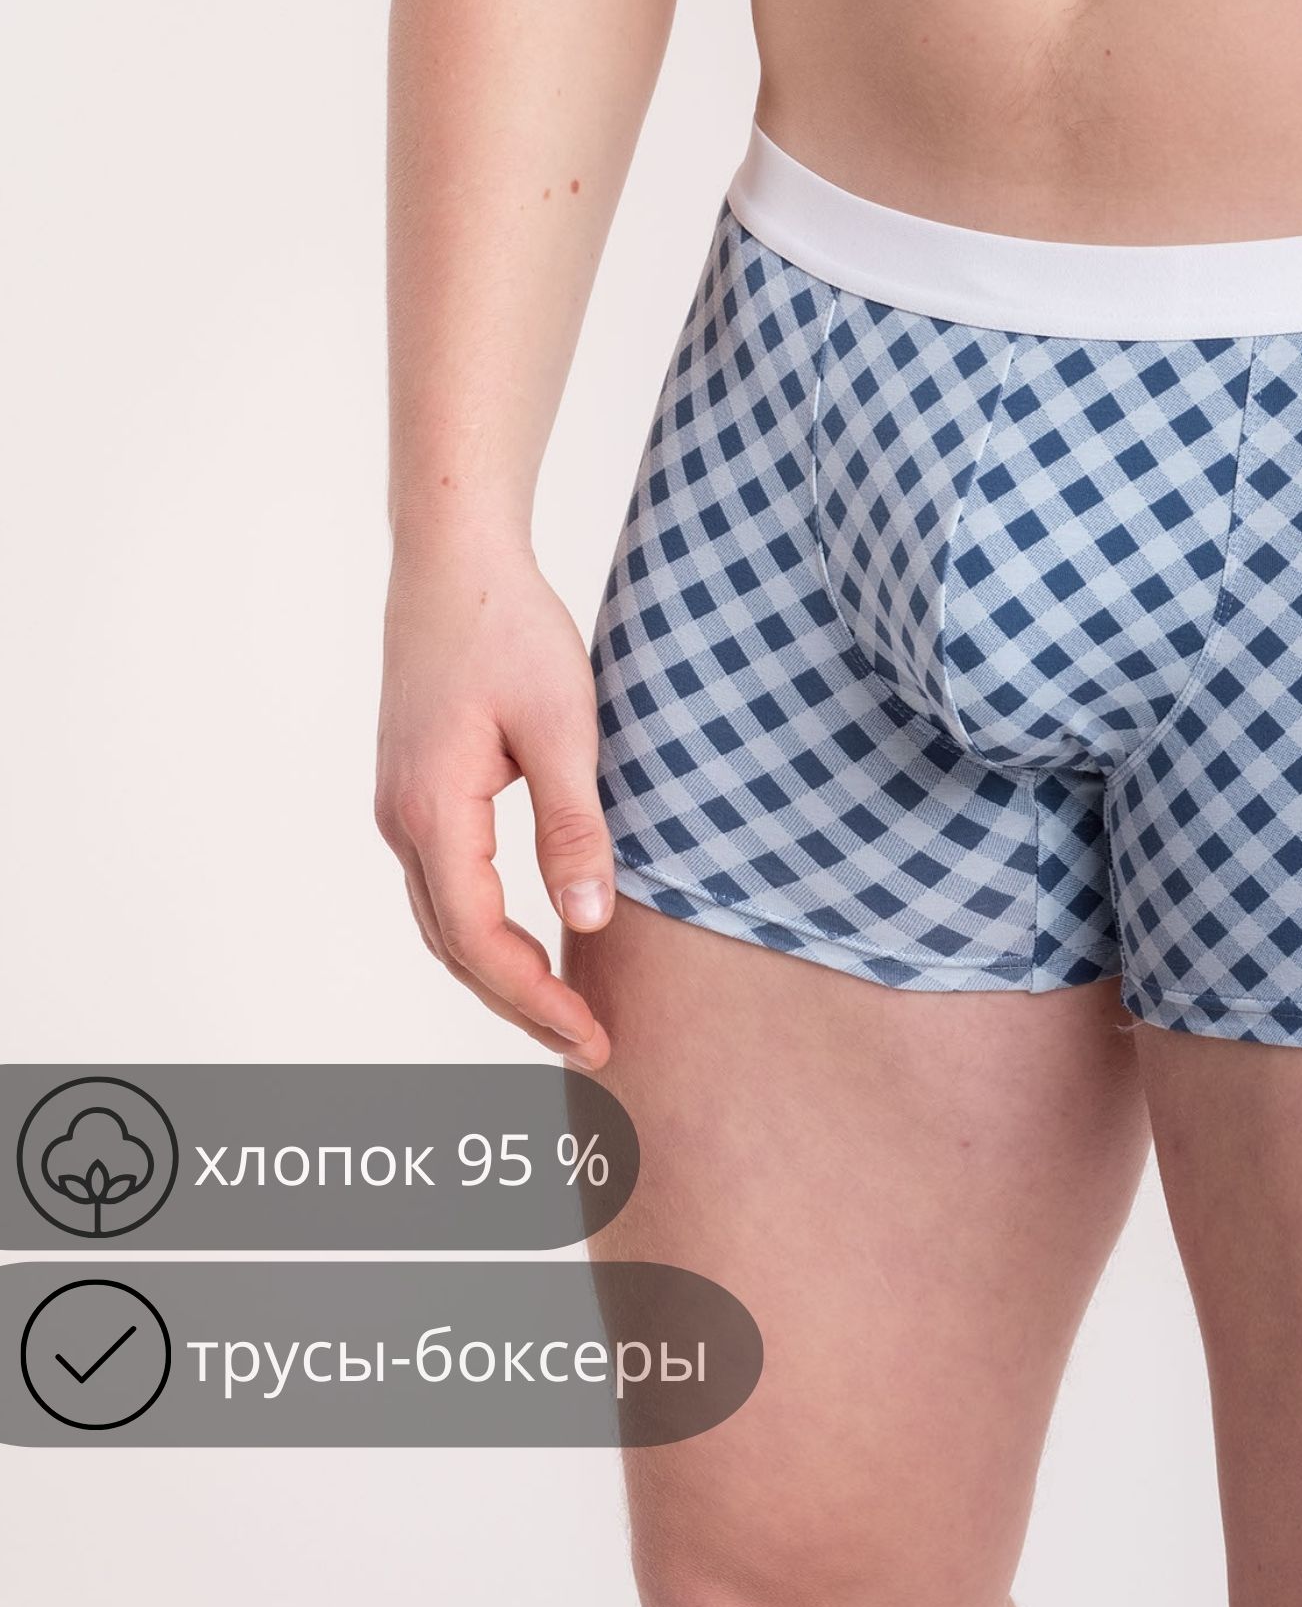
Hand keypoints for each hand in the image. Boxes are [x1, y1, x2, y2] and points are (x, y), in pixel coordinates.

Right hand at [375, 541, 613, 1070]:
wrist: (455, 560)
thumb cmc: (510, 629)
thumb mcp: (563, 725)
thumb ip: (572, 825)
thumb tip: (587, 919)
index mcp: (433, 812)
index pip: (480, 941)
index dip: (536, 999)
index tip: (595, 1036)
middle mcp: (402, 820)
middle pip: (455, 947)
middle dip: (519, 1005)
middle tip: (590, 1046)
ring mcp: (402, 806)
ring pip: (444, 921)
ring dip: (500, 973)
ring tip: (565, 1013)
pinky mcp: (416, 789)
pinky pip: (446, 886)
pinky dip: (485, 931)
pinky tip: (532, 940)